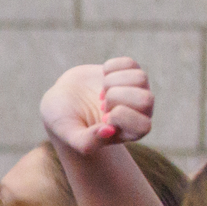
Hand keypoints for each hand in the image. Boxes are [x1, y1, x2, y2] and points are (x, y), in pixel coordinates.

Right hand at [39, 57, 153, 155]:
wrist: (60, 100)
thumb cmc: (66, 123)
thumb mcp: (71, 136)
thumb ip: (86, 141)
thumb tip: (109, 130)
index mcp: (130, 132)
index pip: (143, 126)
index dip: (120, 117)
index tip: (102, 117)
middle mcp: (140, 112)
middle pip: (145, 99)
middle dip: (116, 97)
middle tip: (101, 103)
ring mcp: (136, 91)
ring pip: (141, 78)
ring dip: (113, 82)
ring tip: (101, 92)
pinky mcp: (128, 73)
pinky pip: (130, 64)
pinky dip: (111, 67)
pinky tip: (101, 78)